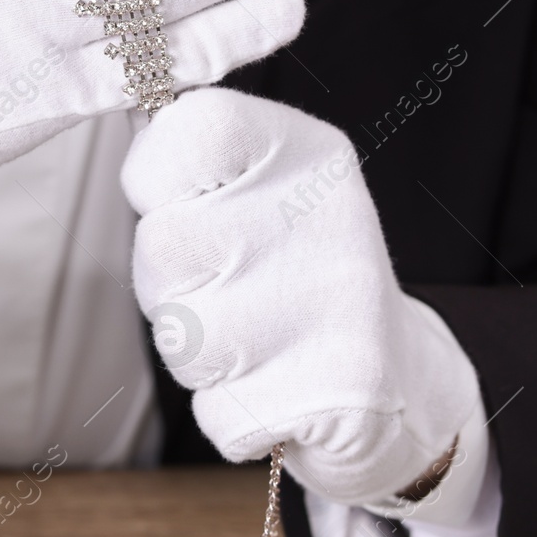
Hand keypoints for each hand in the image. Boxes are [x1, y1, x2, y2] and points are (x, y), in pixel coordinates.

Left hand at [120, 87, 482, 505]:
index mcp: (309, 154)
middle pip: (162, 243)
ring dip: (196, 350)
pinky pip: (214, 407)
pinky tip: (276, 386)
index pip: (193, 127)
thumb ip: (195, 167)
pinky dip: (230, 409)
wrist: (398, 383)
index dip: (156, 172)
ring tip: (254, 339)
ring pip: (179, 332)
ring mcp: (331, 306)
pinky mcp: (331, 392)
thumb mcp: (266, 191)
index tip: (176, 198)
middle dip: (166, 281)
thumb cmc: (300, 279)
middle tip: (224, 288)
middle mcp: (327, 218)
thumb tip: (138, 149)